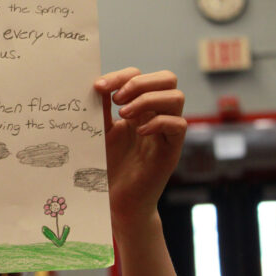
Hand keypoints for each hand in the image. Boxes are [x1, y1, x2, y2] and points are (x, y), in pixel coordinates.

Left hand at [94, 68, 185, 231]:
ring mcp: (166, 131)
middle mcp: (156, 115)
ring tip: (123, 115)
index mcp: (138, 107)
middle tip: (117, 100)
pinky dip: (158, 122)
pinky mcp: (172, 150)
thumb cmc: (106, 165)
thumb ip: (99, 108)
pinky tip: (138, 133)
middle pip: (167, 78)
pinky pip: (179, 125)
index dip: (121, 76)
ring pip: (176, 97)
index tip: (98, 87)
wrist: (115, 200)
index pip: (140, 75)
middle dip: (141, 82)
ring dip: (148, 100)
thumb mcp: (99, 131)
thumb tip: (96, 82)